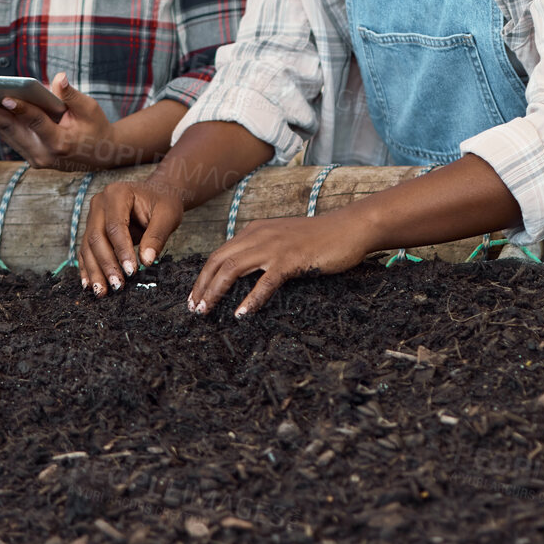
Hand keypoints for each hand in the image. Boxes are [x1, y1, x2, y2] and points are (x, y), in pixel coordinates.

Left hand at [0, 72, 123, 172]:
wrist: (102, 155)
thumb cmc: (96, 127)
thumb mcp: (90, 108)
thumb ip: (71, 95)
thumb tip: (58, 78)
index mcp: (61, 142)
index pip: (37, 123)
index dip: (22, 108)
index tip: (5, 96)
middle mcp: (44, 154)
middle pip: (11, 130)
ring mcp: (35, 158)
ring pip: (3, 134)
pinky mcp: (29, 156)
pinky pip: (6, 137)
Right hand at [76, 178, 185, 296]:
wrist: (157, 195)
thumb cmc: (163, 203)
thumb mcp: (168, 216)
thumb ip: (157, 237)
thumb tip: (146, 261)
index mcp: (117, 193)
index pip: (115, 226)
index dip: (122, 250)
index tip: (132, 271)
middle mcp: (99, 203)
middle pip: (97, 237)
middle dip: (106, 264)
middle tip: (118, 285)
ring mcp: (93, 216)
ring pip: (88, 247)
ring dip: (95, 271)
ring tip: (102, 292)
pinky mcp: (92, 229)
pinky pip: (86, 251)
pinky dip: (88, 268)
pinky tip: (89, 285)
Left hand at [188, 211, 373, 318]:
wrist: (349, 228)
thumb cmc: (319, 238)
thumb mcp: (282, 239)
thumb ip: (262, 250)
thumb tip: (243, 273)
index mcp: (255, 231)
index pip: (219, 254)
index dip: (203, 276)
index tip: (195, 297)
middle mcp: (259, 235)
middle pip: (218, 261)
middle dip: (202, 286)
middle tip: (194, 309)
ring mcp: (274, 247)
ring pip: (233, 269)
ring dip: (215, 292)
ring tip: (206, 312)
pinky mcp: (291, 260)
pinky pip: (264, 282)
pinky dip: (250, 299)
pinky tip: (241, 314)